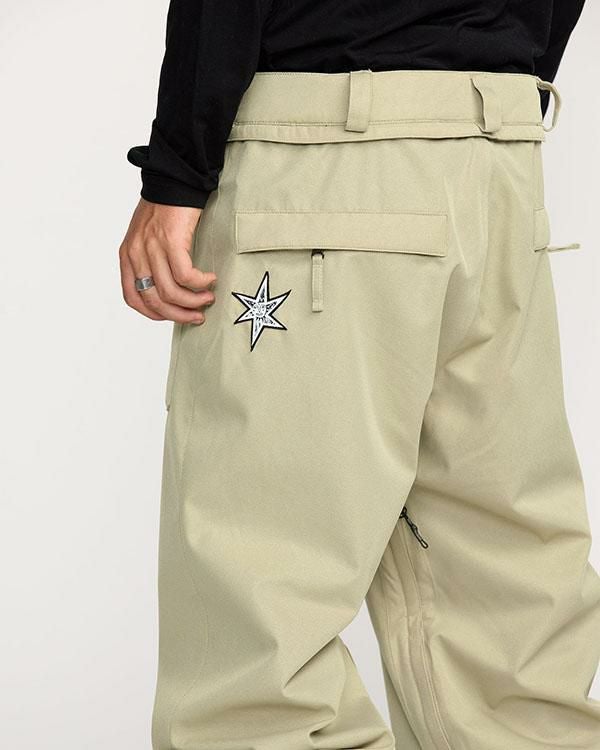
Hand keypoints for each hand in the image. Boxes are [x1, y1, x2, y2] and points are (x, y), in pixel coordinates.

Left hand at [119, 198, 216, 323]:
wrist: (175, 179)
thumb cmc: (166, 208)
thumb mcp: (148, 237)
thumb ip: (152, 261)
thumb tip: (170, 289)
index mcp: (128, 255)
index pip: (132, 298)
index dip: (153, 313)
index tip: (173, 315)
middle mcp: (136, 253)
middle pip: (154, 300)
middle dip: (178, 314)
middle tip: (197, 316)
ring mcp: (152, 247)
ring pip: (170, 292)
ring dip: (192, 301)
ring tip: (207, 298)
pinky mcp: (171, 241)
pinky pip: (185, 275)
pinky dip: (200, 282)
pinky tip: (210, 279)